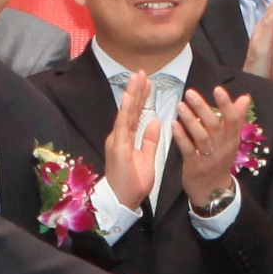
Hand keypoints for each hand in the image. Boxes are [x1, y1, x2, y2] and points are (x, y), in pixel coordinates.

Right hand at [102, 77, 166, 215]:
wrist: (122, 200)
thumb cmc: (133, 183)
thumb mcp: (147, 158)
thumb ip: (149, 140)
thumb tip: (155, 122)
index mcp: (126, 138)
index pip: (134, 114)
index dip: (141, 98)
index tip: (147, 83)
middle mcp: (119, 136)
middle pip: (129, 109)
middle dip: (136, 90)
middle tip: (142, 72)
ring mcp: (117, 140)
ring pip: (125, 112)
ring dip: (132, 94)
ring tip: (137, 77)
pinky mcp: (117, 146)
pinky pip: (123, 123)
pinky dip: (127, 108)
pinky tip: (132, 96)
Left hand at [174, 86, 251, 207]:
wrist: (212, 191)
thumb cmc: (219, 160)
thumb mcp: (231, 141)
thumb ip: (236, 118)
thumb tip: (245, 98)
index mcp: (232, 140)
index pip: (232, 120)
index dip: (226, 104)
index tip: (218, 89)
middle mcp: (223, 148)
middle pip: (214, 126)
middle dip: (202, 108)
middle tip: (190, 93)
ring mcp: (209, 158)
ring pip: (201, 137)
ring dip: (190, 120)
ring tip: (180, 105)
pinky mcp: (195, 166)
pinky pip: (188, 149)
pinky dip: (181, 136)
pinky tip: (174, 124)